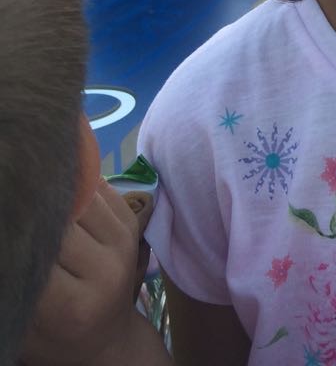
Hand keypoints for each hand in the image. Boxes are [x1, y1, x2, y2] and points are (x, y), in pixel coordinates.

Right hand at [19, 180, 151, 365]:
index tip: (10, 228)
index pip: (41, 252)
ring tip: (38, 197)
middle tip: (20, 206)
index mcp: (73, 306)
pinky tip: (64, 195)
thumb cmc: (54, 337)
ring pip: (84, 197)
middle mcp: (105, 272)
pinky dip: (80, 186)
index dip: (22, 235)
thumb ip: (19, 280)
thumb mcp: (26, 321)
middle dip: (39, 212)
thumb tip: (12, 232)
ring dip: (60, 194)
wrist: (107, 341)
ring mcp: (123, 246)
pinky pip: (102, 189)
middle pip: (63, 221)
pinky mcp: (132, 225)